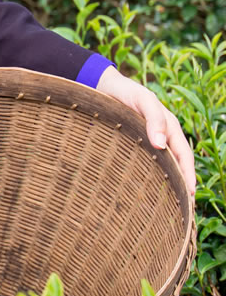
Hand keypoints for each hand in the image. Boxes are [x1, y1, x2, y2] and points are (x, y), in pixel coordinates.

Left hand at [96, 66, 195, 194]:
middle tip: (182, 208)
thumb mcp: (143, 100)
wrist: (104, 87)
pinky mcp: (132, 145)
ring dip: (165, 183)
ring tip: (165, 205)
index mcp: (170, 129)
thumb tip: (161, 145)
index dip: (188, 174)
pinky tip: (144, 189)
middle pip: (175, 165)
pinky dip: (148, 176)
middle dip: (181, 184)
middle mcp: (162, 138)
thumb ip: (154, 119)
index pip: (184, 156)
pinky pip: (145, 163)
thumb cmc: (126, 92)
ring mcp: (147, 142)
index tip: (190, 194)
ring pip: (161, 166)